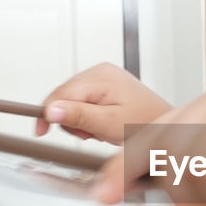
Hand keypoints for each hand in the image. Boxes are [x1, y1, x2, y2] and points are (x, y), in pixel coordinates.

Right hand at [34, 62, 171, 143]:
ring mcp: (103, 77)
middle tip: (90, 134)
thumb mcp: (108, 124)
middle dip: (71, 119)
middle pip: (64, 96)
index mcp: (101, 76)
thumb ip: (79, 116)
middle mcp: (101, 71)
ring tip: (100, 130)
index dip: (48, 114)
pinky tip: (101, 124)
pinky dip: (87, 117)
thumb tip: (51, 110)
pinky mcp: (105, 86)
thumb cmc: (144, 125)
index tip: (42, 132)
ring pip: (71, 100)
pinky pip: (82, 101)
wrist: (164, 128)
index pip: (61, 93)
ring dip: (80, 120)